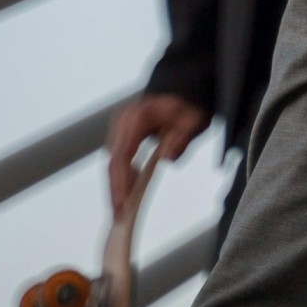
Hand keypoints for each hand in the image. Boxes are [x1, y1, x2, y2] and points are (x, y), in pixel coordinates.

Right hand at [107, 93, 209, 217]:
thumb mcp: (194, 120)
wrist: (186, 88)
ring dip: (117, 186)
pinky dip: (123, 177)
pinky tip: (130, 192)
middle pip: (112, 162)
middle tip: (119, 218)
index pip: (121, 156)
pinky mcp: (124, 133)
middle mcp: (123, 121)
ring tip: (122, 211)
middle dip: (115, 191)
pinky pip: (120, 158)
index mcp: (137, 118)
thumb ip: (182, 139)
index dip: (120, 184)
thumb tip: (166, 157)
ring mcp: (121, 126)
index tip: (122, 206)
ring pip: (113, 162)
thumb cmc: (189, 104)